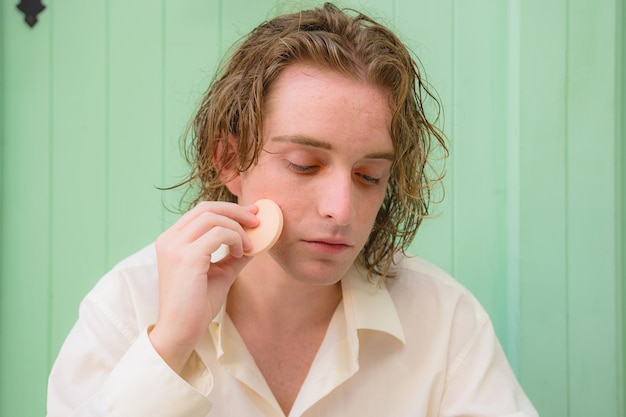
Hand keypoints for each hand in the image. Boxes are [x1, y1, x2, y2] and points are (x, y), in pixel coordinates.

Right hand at [149, 201, 258, 372]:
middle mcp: (169, 239)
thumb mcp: (220, 272)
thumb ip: (234, 254)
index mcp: (172, 240)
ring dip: (237, 228)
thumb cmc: (197, 304)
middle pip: (207, 208)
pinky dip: (234, 239)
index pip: (201, 211)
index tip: (251, 213)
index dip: (228, 209)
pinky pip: (218, 234)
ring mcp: (175, 247)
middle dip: (236, 211)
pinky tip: (239, 254)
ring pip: (213, 218)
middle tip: (257, 221)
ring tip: (247, 246)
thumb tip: (257, 240)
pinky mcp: (186, 257)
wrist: (181, 330)